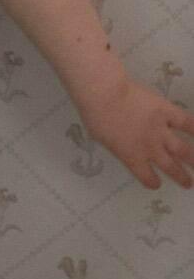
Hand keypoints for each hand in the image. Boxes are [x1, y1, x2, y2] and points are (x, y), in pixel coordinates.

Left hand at [78, 75, 193, 189]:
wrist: (105, 95)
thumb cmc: (96, 116)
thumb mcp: (101, 138)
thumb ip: (116, 145)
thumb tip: (120, 144)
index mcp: (132, 156)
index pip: (147, 175)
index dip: (152, 181)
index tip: (156, 183)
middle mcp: (151, 148)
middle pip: (170, 166)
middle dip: (181, 176)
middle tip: (188, 183)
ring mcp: (161, 130)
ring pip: (182, 149)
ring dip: (193, 160)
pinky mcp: (165, 111)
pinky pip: (185, 122)